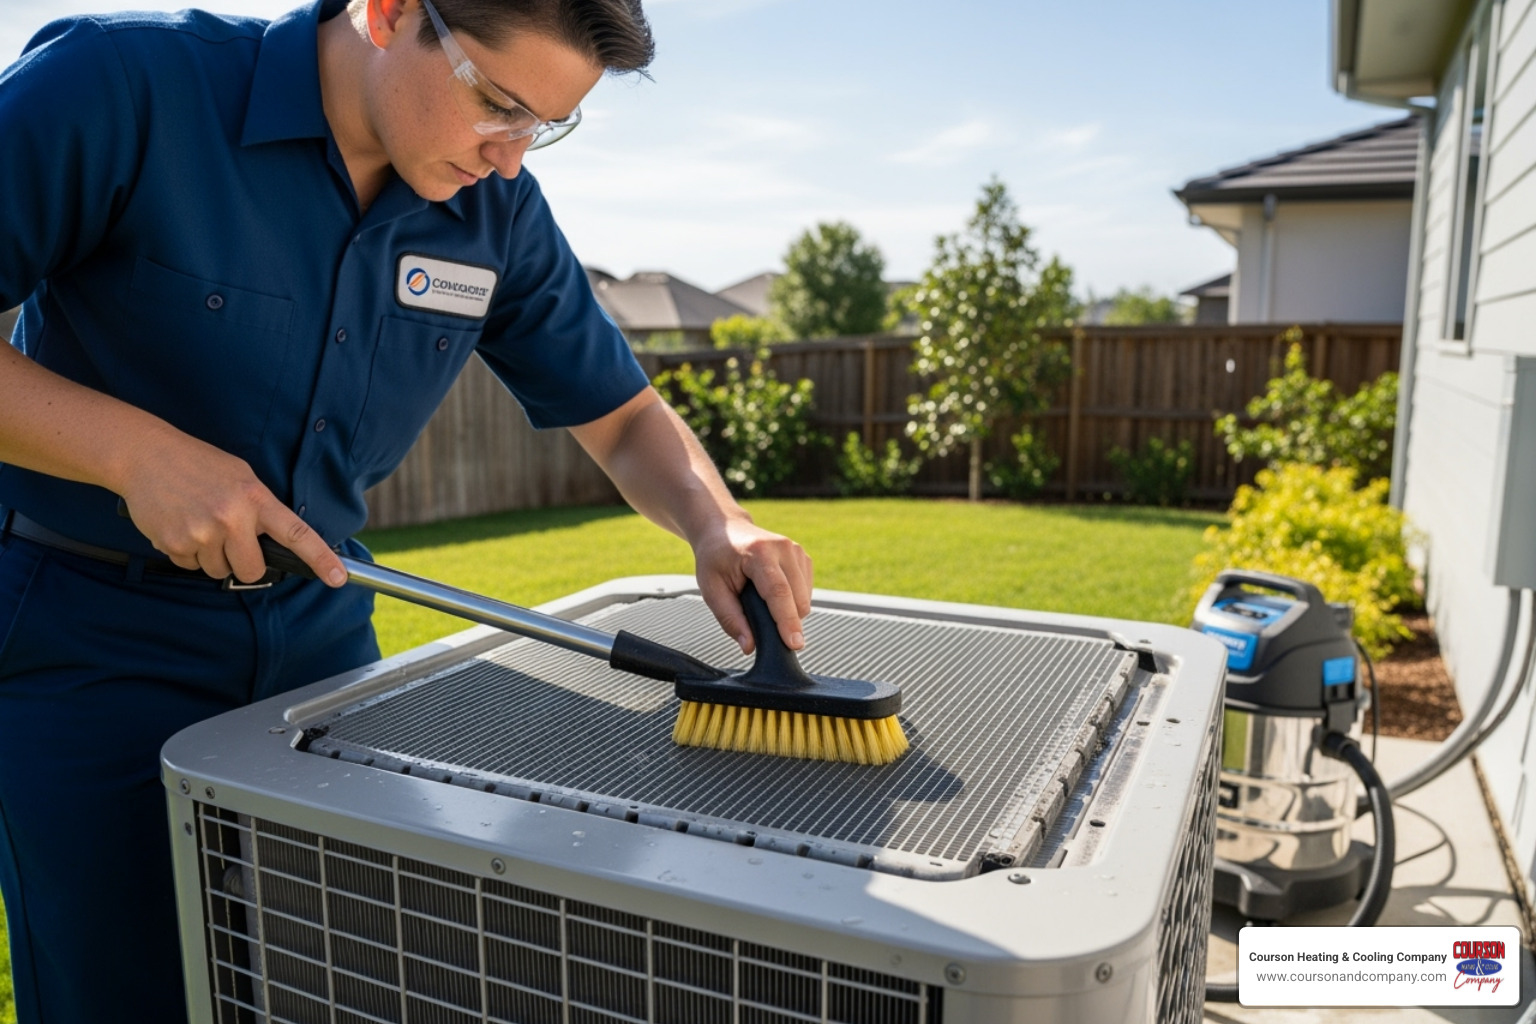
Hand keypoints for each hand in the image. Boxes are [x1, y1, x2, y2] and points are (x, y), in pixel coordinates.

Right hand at [117, 430, 345, 586]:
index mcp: (255, 498)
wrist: (145, 454)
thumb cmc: (197, 464)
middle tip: (228, 538)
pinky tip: (180, 524)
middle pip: (252, 570)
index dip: (321, 558)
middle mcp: (232, 518)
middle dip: (244, 562)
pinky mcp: (175, 544)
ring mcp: (203, 533)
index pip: (296, 533)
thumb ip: (259, 509)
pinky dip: (186, 553)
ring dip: (211, 557)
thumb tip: (274, 543)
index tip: (339, 578)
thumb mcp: (240, 477)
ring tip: (198, 522)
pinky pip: (190, 566)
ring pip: (219, 571)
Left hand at [693, 515, 813, 654]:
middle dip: (785, 621)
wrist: (723, 529)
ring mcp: (796, 550)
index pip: (779, 592)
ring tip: (761, 601)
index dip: (787, 621)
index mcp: (759, 552)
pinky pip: (806, 592)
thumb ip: (730, 619)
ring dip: (789, 611)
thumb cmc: (715, 557)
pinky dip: (793, 601)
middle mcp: (783, 548)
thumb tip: (749, 646)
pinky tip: (772, 593)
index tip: (795, 643)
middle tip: (758, 620)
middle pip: (797, 599)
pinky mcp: (803, 556)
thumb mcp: (712, 589)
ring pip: (805, 599)